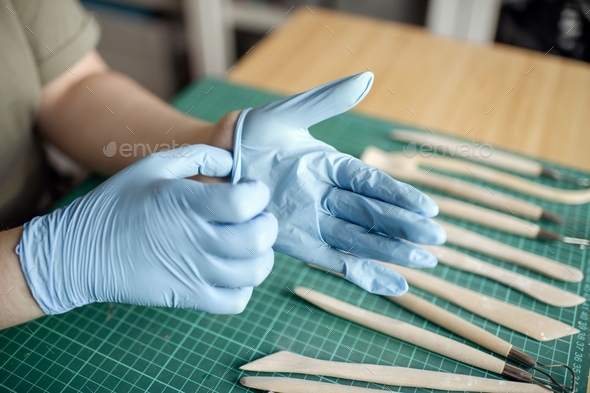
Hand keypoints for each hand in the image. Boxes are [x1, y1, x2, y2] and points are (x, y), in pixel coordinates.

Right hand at [17, 145, 277, 314]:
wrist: (80, 254)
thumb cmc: (117, 204)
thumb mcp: (152, 166)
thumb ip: (197, 156)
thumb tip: (233, 162)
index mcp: (185, 203)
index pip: (244, 202)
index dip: (258, 194)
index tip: (252, 191)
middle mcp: (194, 239)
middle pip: (257, 238)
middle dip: (268, 224)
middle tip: (258, 218)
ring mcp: (193, 273)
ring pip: (253, 272)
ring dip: (262, 256)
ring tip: (249, 245)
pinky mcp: (188, 298)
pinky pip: (235, 301)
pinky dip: (245, 287)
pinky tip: (233, 271)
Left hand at [231, 72, 445, 295]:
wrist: (214, 163)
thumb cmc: (250, 135)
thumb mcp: (285, 115)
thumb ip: (325, 102)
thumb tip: (368, 79)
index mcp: (330, 164)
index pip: (372, 183)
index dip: (399, 195)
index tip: (428, 208)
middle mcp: (328, 195)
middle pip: (372, 214)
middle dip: (404, 227)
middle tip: (436, 240)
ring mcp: (314, 220)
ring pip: (360, 239)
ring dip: (391, 251)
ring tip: (424, 262)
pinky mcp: (298, 242)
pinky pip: (333, 259)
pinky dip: (361, 272)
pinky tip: (391, 283)